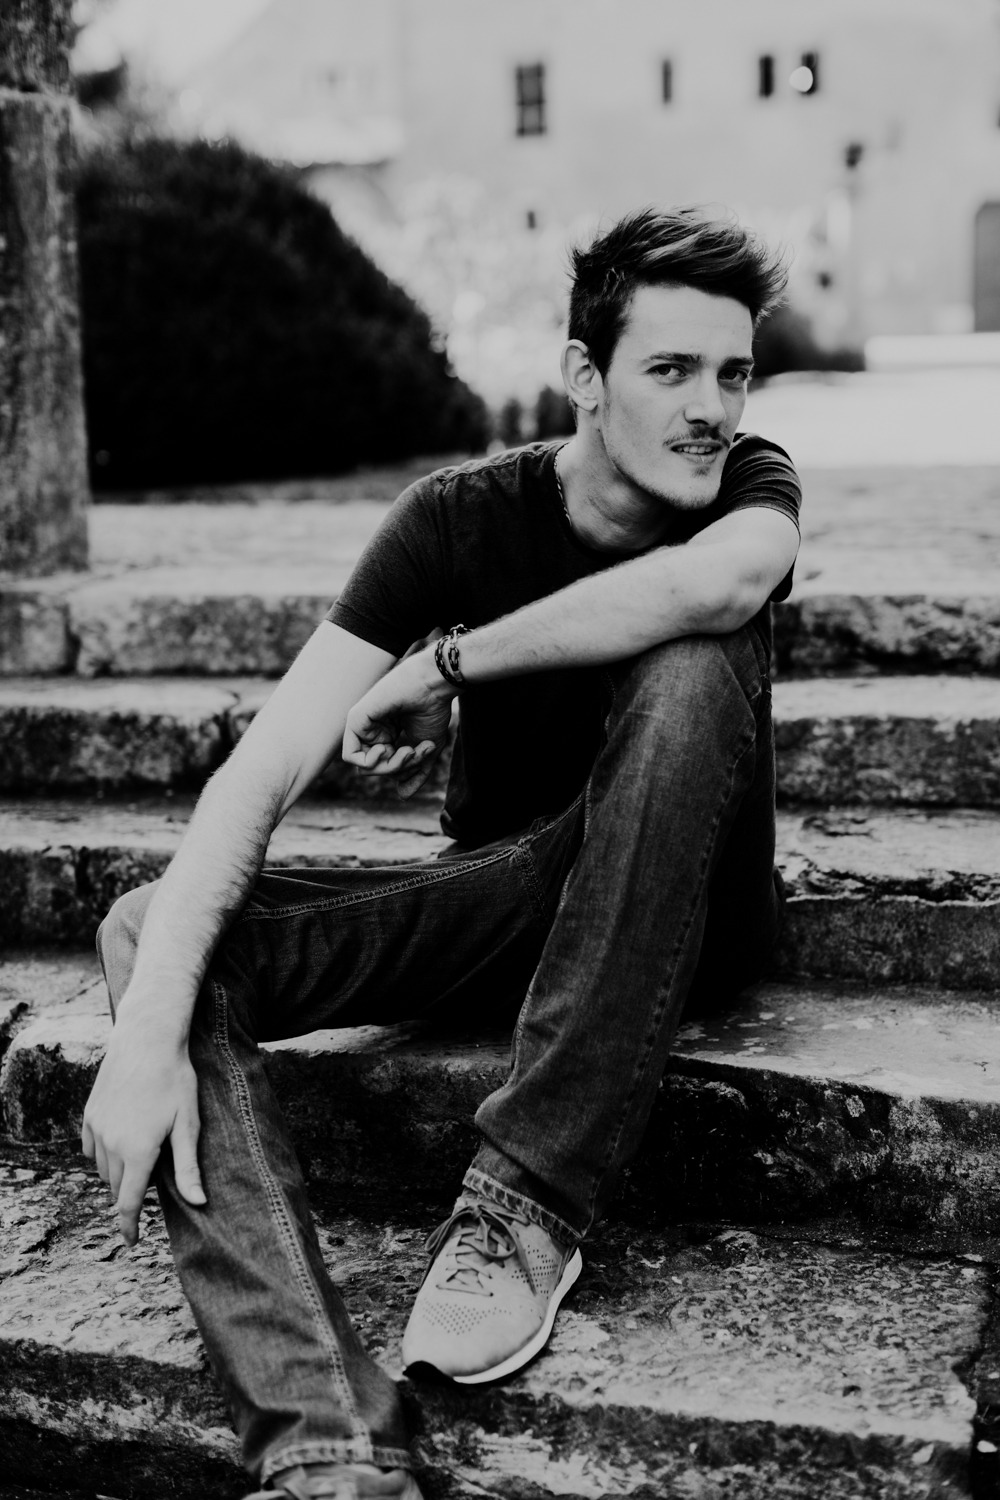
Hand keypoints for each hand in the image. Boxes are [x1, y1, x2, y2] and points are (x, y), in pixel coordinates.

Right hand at [81, 1007, 205, 1245]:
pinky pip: (89, 1148)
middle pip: (117, 1187)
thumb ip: (188, 1166)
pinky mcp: (89, 1115)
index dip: (130, 1225)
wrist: (147, 1041)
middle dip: (131, 1194)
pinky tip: (118, 1146)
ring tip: (141, 1159)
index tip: (131, 1241)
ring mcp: (97, 1129)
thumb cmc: (175, 1080)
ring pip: (103, 1169)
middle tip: (150, 1186)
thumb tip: (199, 1203)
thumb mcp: (188, 1123)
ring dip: (119, 1174)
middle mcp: (111, 1145)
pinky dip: (102, 1155)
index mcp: (137, 1152)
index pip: (129, 1202)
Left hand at [342, 650, 454, 797]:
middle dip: (399, 768)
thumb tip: (402, 795)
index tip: (426, 751)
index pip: (388, 767)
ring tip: (407, 749)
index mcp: (387, 735)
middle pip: (376, 770)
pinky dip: (370, 761)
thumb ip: (414, 773)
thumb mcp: (426, 750)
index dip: (406, 768)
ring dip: (390, 766)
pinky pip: (350, 756)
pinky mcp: (355, 720)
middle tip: (415, 751)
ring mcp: (362, 726)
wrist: (433, 686)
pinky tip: (385, 748)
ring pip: (365, 767)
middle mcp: (372, 731)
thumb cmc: (432, 710)